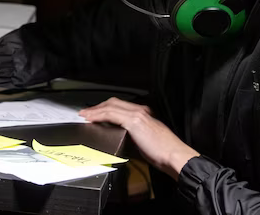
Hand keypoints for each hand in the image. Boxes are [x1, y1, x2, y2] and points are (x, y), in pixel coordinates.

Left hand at [79, 97, 199, 179]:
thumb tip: (119, 137)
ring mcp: (137, 115)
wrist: (174, 156)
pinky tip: (92, 119)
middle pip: (113, 103)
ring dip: (95, 110)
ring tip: (85, 115)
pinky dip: (99, 115)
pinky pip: (111, 114)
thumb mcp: (146, 140)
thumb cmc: (164, 152)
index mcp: (144, 114)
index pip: (120, 106)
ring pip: (110, 107)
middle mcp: (141, 111)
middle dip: (98, 106)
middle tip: (87, 112)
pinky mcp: (134, 121)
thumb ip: (133, 135)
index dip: (105, 108)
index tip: (95, 113)